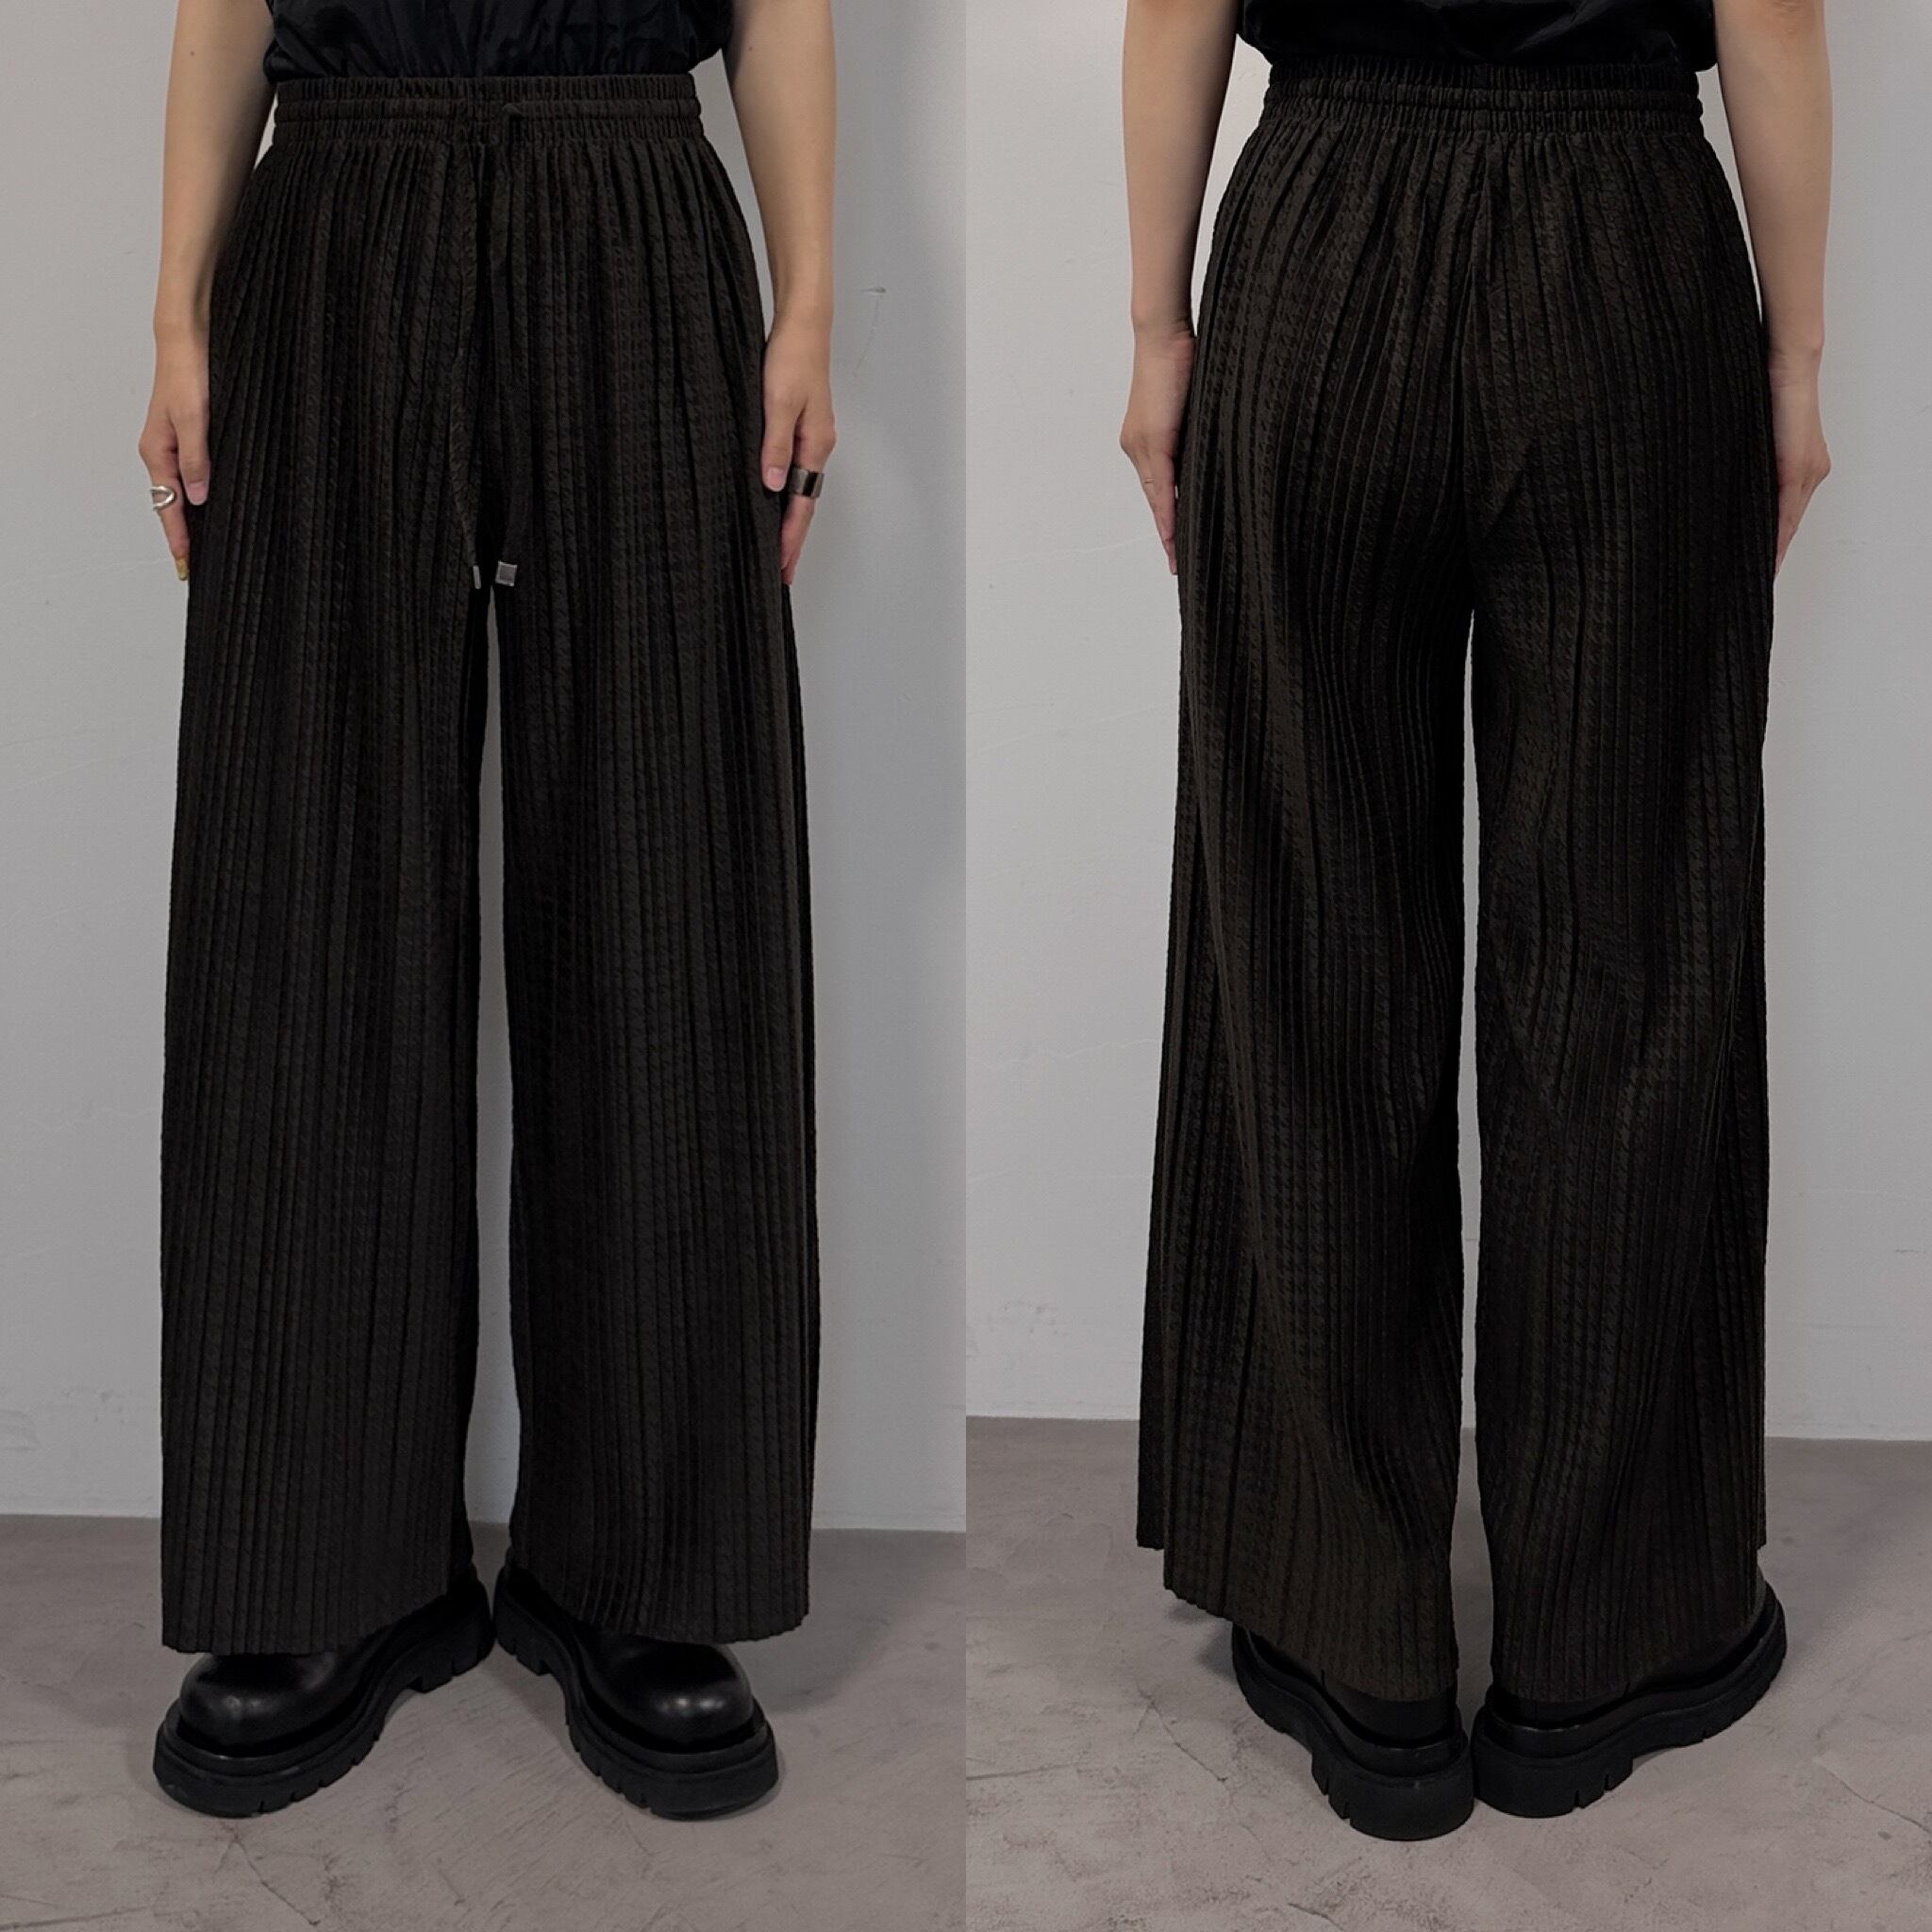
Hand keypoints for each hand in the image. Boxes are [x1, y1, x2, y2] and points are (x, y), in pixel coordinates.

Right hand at [140, 326, 210, 581]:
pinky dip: (196, 496)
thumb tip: (197, 499)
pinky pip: (187, 475)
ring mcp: (172, 445)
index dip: (177, 537)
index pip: (167, 506)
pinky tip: (209, 506)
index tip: (185, 565)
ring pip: (179, 491)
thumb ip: (196, 460)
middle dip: (182, 535)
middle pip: (170, 504)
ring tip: (204, 546)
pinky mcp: (185, 437)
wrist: (186, 341)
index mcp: (157, 452)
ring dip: (190, 518)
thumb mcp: (196, 420)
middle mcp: (161, 452)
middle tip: (195, 567)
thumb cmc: (189, 375)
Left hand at [759, 314, 835, 587]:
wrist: (804, 324)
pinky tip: (775, 503)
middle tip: (782, 573)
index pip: (801, 505)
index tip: (781, 567)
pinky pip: (796, 473)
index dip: (790, 539)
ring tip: (778, 549)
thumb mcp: (777, 401)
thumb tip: (772, 485)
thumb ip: (774, 445)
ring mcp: (811, 439)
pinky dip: (787, 496)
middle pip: (805, 505)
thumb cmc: (792, 356)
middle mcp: (816, 447)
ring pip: (801, 491)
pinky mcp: (801, 428)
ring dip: (790, 521)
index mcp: (814, 445)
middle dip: (793, 540)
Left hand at [1120, 322, 1195, 575]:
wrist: (1164, 333)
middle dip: (1167, 534)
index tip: (1175, 548)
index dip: (1167, 519)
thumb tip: (1212, 459)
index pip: (1157, 490)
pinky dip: (1168, 510)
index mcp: (1145, 441)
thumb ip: (1196, 436)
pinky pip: (1160, 486)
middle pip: (1154, 501)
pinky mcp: (1152, 439)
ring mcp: (1141, 445)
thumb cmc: (1181, 360)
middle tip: (1177, 564)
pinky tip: (1173, 533)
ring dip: (1169, 529)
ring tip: (1178, 557)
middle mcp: (1138, 447)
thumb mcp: (1192, 407)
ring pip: (1155, 498)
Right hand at [1769, 352, 1829, 575]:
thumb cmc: (1763, 393)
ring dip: (1773, 549)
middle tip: (1754, 580)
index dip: (1773, 543)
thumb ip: (1750, 466)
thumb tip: (1730, 489)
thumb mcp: (1754, 438)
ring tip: (1756, 575)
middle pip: (1789, 524)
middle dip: (1773, 553)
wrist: (1787, 367)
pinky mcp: (1799, 467)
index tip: (1758, 568)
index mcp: (1800, 466)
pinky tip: (1766, 553)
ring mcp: (1809, 471)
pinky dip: (1777, 535)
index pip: (1785, 514)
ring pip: (1789, 522)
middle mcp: (1811, 472)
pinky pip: (1787, 511)